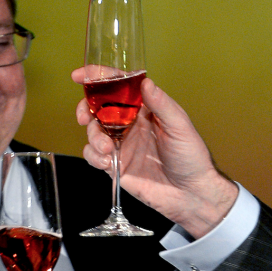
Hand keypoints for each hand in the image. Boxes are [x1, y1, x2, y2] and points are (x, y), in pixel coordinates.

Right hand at [73, 69, 238, 237]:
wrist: (190, 194)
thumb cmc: (191, 157)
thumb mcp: (180, 127)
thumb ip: (161, 105)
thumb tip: (146, 82)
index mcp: (145, 109)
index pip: (118, 87)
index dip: (98, 78)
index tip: (79, 75)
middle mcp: (130, 124)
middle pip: (98, 107)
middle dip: (86, 108)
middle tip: (84, 117)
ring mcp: (122, 144)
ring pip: (93, 131)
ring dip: (93, 137)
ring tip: (107, 148)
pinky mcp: (115, 165)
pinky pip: (93, 155)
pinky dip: (94, 156)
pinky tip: (107, 162)